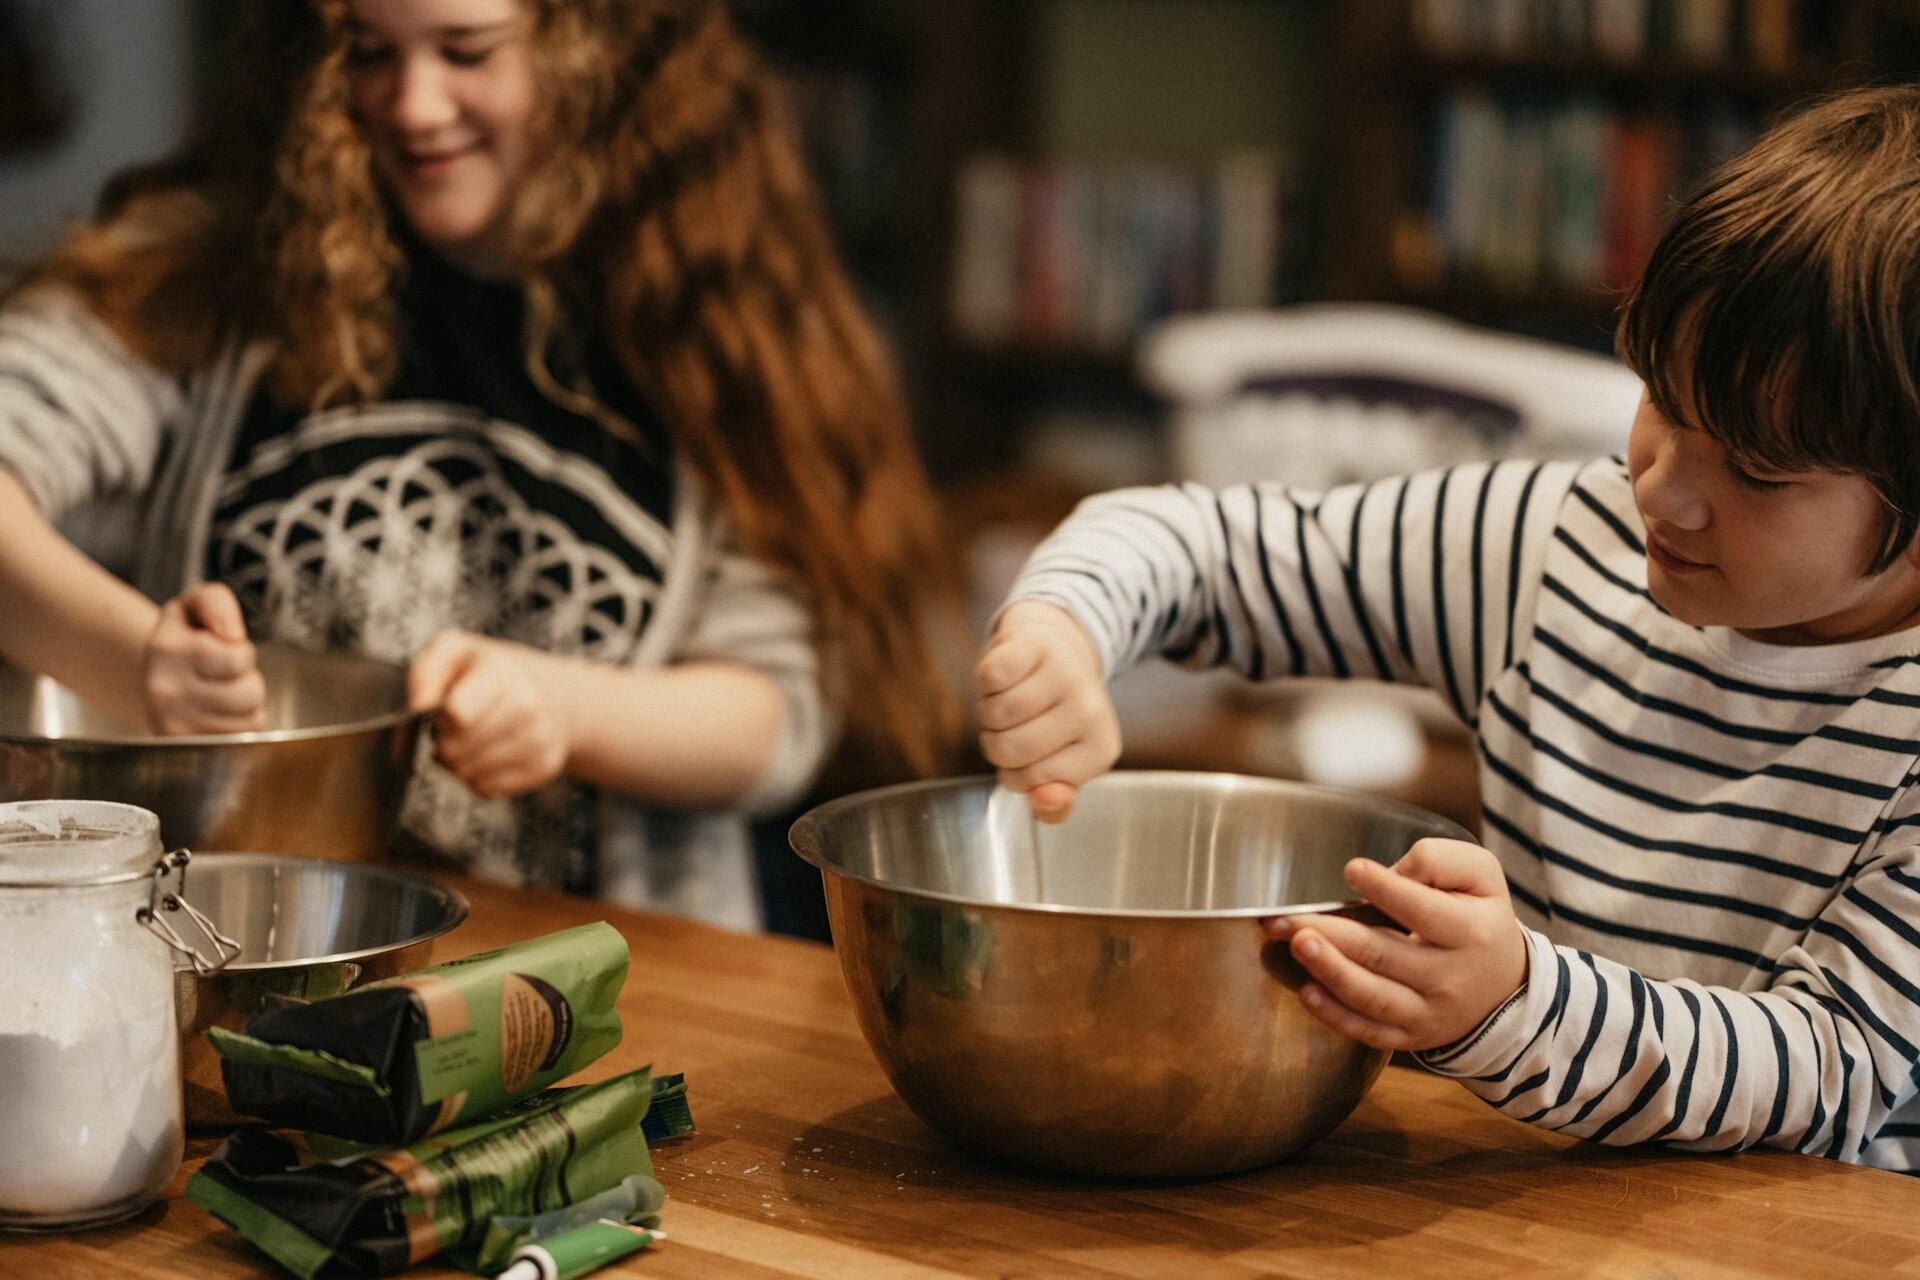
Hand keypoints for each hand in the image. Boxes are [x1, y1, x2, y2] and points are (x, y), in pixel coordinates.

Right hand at [143, 583, 266, 733]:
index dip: (241, 651)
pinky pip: (244, 738)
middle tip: (224, 674)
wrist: (156, 676)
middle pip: (250, 693)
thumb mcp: (194, 604)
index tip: (219, 648)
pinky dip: (241, 724)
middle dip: (247, 678)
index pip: (237, 658)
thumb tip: (232, 634)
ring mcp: (175, 727)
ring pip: (252, 717)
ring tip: (222, 692)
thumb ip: (216, 602)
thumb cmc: (185, 637)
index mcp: (165, 651)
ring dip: (247, 703)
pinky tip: (219, 713)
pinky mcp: (190, 749)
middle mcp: (165, 692)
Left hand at [408, 632, 571, 797]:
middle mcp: (528, 707)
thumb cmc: (492, 674)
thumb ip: (426, 672)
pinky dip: (478, 777)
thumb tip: (418, 706)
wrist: (551, 693)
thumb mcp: (455, 652)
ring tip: (469, 740)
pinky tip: (486, 755)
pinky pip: (487, 789)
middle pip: (455, 750)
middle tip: (454, 726)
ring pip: (468, 774)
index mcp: (502, 674)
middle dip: (443, 742)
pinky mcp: (543, 767)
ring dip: (458, 762)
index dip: (439, 719)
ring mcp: (539, 740)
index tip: (443, 710)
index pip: (457, 714)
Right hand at [973, 600, 1119, 822]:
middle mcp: (1090, 710)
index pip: (1031, 782)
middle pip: (1009, 749)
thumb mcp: (1061, 766)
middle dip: (996, 743)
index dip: (1014, 773)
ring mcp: (1066, 673)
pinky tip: (1005, 676)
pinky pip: (989, 678)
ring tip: (1009, 700)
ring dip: (988, 712)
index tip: (1030, 754)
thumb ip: (1054, 803)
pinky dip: (985, 682)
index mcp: (1100, 750)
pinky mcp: (1036, 643)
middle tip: (1014, 726)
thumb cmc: (1053, 715)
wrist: (1055, 649)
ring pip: (995, 715)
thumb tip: (1043, 801)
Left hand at [1263, 838, 1527, 1051]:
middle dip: (1333, 934)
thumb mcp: (1481, 877)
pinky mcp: (1409, 1036)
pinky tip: (1307, 993)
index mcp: (1471, 932)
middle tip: (1289, 918)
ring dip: (1330, 971)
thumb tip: (1394, 872)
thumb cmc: (1480, 919)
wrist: (1504, 987)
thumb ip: (1441, 861)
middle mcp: (1449, 978)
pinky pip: (1369, 1032)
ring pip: (1372, 997)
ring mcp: (1428, 1013)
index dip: (1386, 889)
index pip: (1423, 910)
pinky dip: (1336, 1016)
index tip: (1352, 869)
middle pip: (1384, 955)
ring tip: (1298, 945)